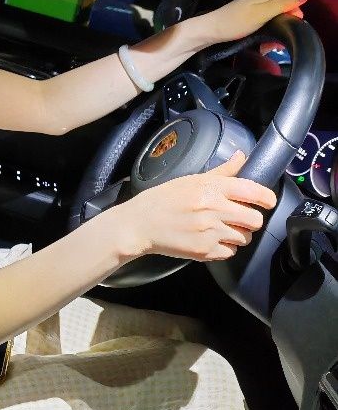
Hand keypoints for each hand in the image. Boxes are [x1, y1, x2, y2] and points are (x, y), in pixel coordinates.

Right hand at [120, 151, 276, 262]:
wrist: (141, 223)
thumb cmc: (164, 199)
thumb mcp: (191, 179)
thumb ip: (222, 172)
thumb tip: (242, 157)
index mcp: (211, 187)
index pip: (254, 191)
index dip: (267, 198)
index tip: (267, 201)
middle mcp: (214, 209)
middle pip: (255, 219)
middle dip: (251, 219)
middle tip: (240, 217)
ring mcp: (210, 232)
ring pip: (245, 238)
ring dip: (238, 234)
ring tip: (223, 229)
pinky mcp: (205, 251)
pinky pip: (231, 252)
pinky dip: (226, 248)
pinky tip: (212, 239)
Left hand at [192, 0, 311, 46]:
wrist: (210, 31)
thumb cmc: (236, 22)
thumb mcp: (263, 13)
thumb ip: (284, 3)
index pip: (292, 5)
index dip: (291, 21)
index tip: (284, 35)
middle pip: (283, 15)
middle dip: (282, 31)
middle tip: (273, 47)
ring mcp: (255, 7)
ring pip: (274, 22)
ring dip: (273, 37)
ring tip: (266, 48)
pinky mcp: (248, 17)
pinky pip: (264, 26)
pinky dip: (265, 36)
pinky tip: (261, 46)